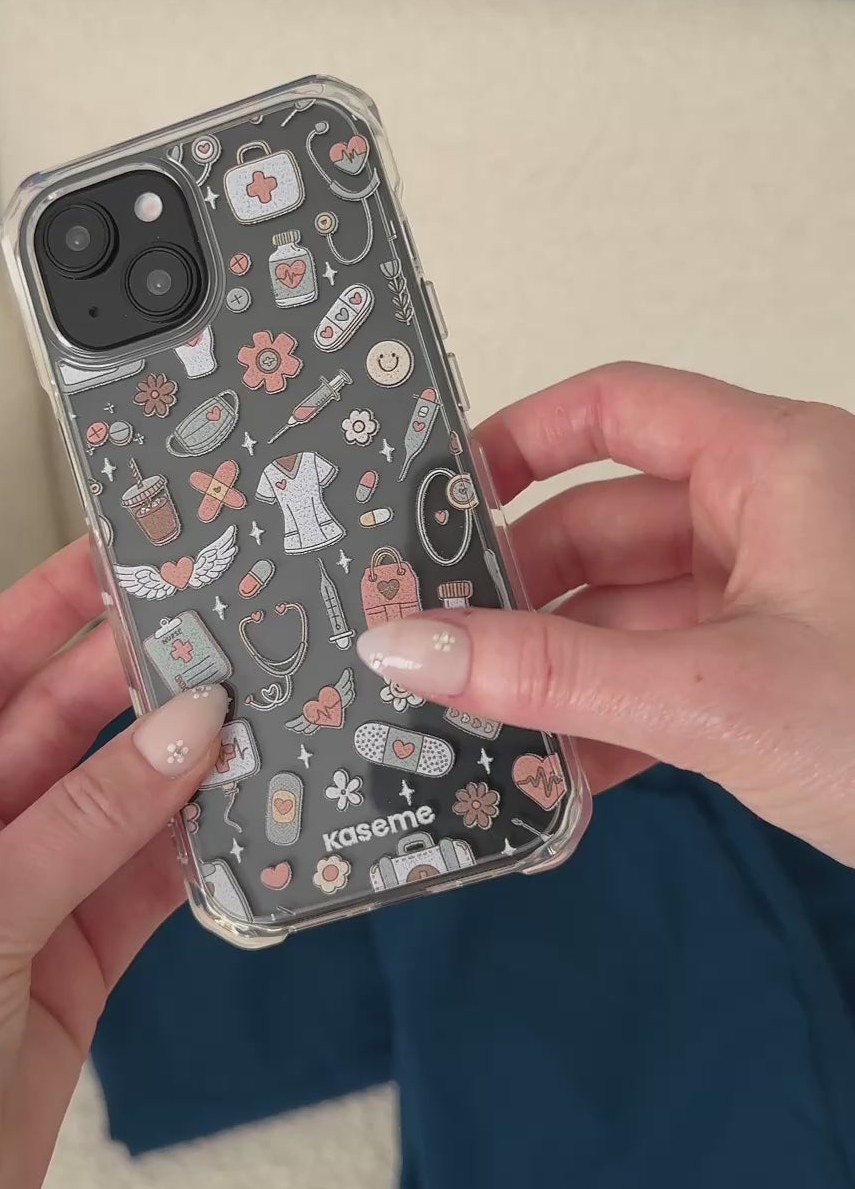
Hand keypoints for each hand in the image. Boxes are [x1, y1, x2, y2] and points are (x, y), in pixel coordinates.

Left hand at [0, 541, 224, 1188]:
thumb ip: (85, 821)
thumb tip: (189, 726)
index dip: (44, 609)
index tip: (122, 555)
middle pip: (50, 726)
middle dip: (133, 679)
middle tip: (222, 626)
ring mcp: (7, 899)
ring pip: (108, 802)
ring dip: (178, 763)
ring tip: (258, 707)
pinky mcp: (65, 966)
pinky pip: (139, 882)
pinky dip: (195, 850)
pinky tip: (247, 811)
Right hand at [357, 362, 854, 865]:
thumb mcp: (712, 695)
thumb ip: (550, 672)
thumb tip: (400, 646)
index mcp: (772, 464)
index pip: (614, 409)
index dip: (513, 443)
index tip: (427, 508)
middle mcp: (774, 514)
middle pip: (606, 522)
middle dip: (514, 591)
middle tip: (414, 646)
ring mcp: (783, 599)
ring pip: (632, 612)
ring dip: (552, 672)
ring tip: (457, 724)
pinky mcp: (787, 677)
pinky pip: (671, 677)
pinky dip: (609, 721)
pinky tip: (544, 778)